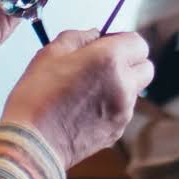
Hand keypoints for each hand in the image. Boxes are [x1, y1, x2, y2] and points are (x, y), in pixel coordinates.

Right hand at [0, 30, 153, 168]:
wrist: (32, 143)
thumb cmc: (37, 98)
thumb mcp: (50, 54)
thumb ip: (78, 37)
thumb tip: (95, 34)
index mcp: (109, 59)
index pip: (138, 42)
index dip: (123, 40)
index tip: (106, 43)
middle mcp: (123, 84)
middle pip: (146, 67)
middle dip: (130, 62)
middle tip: (104, 65)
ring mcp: (123, 110)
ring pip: (134, 90)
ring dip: (120, 85)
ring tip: (87, 90)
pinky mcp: (117, 131)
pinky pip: (123, 111)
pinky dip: (111, 106)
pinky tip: (85, 109)